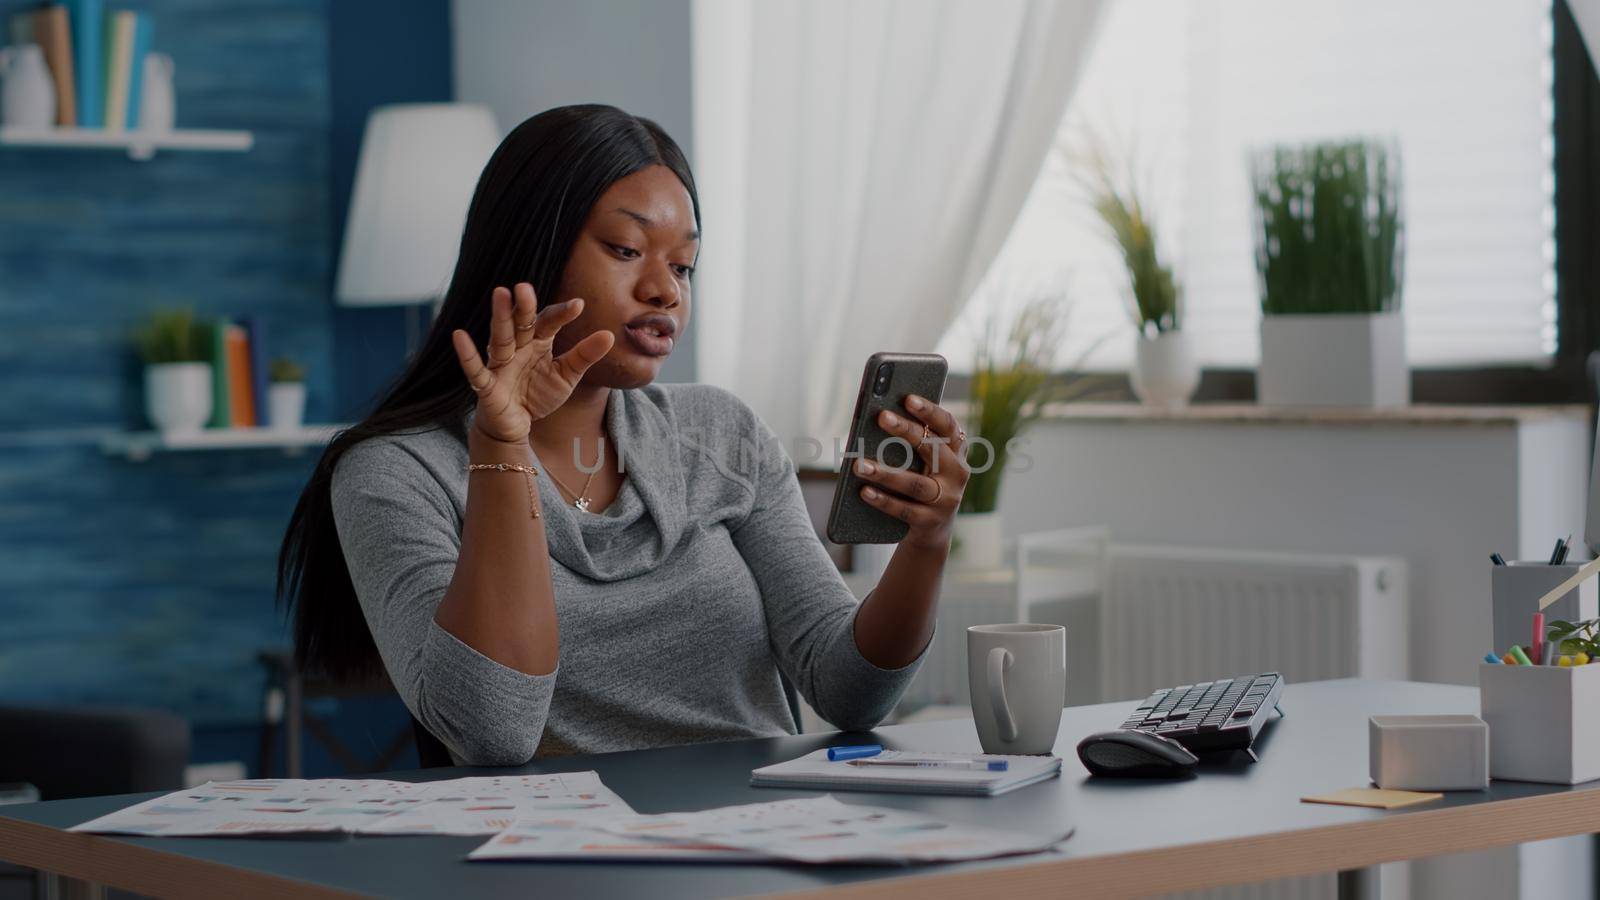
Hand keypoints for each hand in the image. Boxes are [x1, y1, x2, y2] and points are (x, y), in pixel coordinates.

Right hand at [451, 283, 614, 443]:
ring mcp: (500, 365)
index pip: (548, 323)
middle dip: (524, 307)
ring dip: (500, 317)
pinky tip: (459, 336)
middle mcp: (517, 348)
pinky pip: (475, 368)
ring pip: (500, 338)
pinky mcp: (486, 385)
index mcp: (537, 343)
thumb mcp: (567, 376)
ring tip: (500, 293)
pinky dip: (467, 354)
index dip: (561, 314)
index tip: (579, 305)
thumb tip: (610, 334)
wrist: (516, 425)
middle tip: (526, 286)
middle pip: (521, 324)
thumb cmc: (538, 394)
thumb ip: (585, 356)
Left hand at [853, 394, 968, 550]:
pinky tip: (864, 491)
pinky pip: (905, 510)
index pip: (947, 425)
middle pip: (931, 449)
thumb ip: (911, 443)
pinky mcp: (931, 522)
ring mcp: (946, 499)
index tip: (908, 398)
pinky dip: (883, 500)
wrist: (931, 530)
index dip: (930, 411)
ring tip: (858, 464)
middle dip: (906, 431)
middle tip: (881, 417)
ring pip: (915, 483)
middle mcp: (957, 473)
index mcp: (956, 451)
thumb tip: (877, 419)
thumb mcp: (923, 461)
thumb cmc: (920, 481)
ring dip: (885, 473)